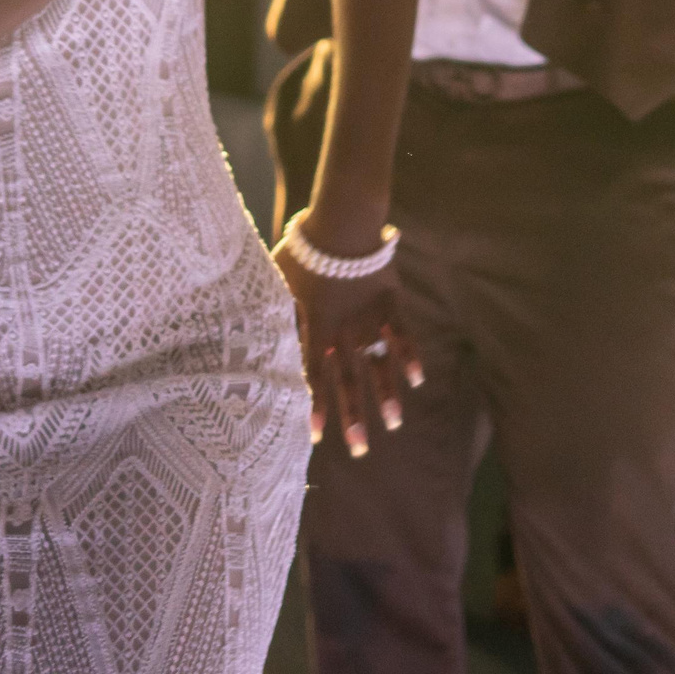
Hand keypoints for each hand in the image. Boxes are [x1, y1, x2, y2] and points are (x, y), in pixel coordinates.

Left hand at [274, 214, 420, 459]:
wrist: (342, 223)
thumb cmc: (302, 247)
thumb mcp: (278, 278)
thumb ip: (276, 308)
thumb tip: (257, 331)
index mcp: (316, 326)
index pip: (313, 375)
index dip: (314, 405)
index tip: (316, 435)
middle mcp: (345, 331)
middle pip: (348, 380)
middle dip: (353, 416)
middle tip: (359, 450)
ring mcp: (371, 318)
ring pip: (379, 364)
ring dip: (386, 395)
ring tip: (393, 424)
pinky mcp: (391, 302)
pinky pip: (403, 334)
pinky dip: (410, 356)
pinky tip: (417, 380)